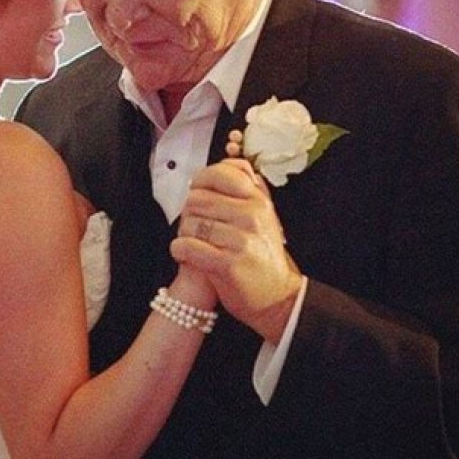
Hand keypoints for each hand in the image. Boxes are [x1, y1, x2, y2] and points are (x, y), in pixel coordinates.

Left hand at [172, 159, 302, 341]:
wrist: (277, 297)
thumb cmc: (264, 255)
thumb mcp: (265, 215)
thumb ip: (251, 187)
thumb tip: (235, 161)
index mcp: (258, 200)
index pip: (218, 174)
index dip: (200, 181)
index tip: (197, 192)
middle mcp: (252, 216)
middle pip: (197, 199)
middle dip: (189, 213)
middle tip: (195, 227)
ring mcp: (241, 240)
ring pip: (190, 224)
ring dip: (184, 234)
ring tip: (193, 243)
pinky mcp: (227, 264)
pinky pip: (188, 247)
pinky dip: (180, 250)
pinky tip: (186, 254)